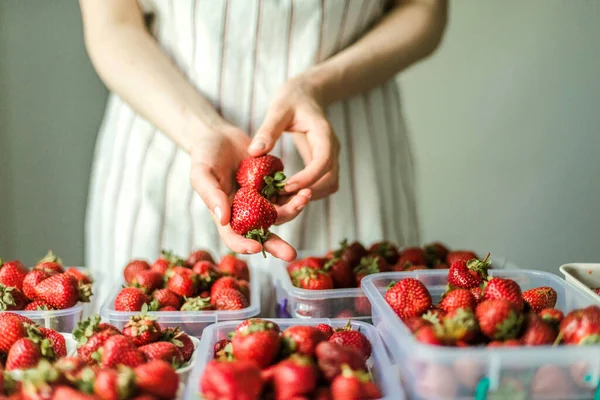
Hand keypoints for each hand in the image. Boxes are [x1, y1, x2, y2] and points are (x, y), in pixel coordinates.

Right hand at [189, 123, 309, 260]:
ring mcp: (260, 200)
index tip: (257, 248)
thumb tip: (223, 219)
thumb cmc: (204, 155)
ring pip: (279, 213)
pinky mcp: (272, 185)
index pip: (234, 238)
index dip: (244, 246)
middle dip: (277, 246)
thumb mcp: (201, 173)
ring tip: (305, 198)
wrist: (219, 135)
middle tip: (291, 255)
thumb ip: (210, 195)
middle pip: (262, 234)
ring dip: (293, 210)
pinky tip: (305, 189)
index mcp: (225, 214)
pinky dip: (296, 194)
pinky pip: (286, 195)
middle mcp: (245, 212)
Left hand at [248, 75, 339, 199]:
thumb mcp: (278, 109)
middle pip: (330, 179)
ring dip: (310, 195)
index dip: (308, 177)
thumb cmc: (292, 99)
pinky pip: (323, 184)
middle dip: (308, 192)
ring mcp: (331, 157)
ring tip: (283, 197)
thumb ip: (268, 130)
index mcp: (323, 134)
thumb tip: (254, 152)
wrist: (306, 95)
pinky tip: (288, 191)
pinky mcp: (324, 163)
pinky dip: (309, 191)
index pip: (323, 161)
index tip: (286, 186)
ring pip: (330, 185)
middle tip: (281, 197)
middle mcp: (332, 148)